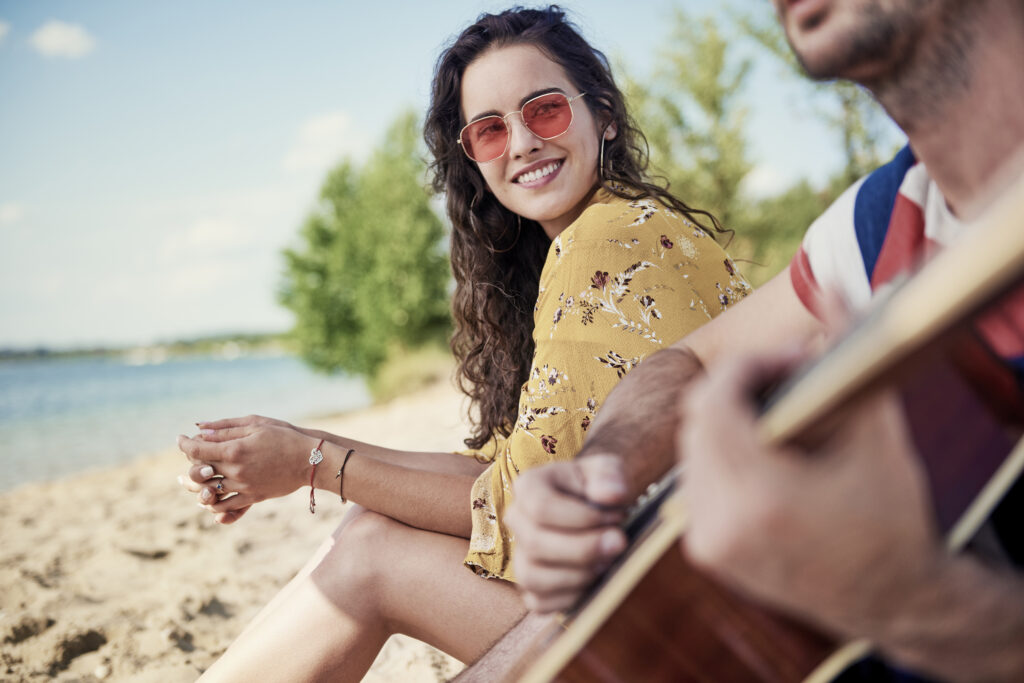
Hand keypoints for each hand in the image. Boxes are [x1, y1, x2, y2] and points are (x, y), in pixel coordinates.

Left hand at [177, 418, 311, 517]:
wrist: (310, 459)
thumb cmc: (284, 436)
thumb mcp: (255, 424)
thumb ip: (226, 428)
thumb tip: (200, 429)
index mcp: (235, 450)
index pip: (197, 449)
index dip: (184, 444)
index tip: (180, 439)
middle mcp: (235, 471)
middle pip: (198, 471)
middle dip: (189, 463)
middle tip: (190, 456)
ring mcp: (243, 487)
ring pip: (208, 492)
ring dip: (196, 486)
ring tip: (194, 479)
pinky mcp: (253, 497)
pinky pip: (225, 507)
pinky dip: (213, 504)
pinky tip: (211, 496)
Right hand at [506, 455, 630, 612]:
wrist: (600, 510)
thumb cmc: (601, 487)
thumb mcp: (609, 470)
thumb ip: (611, 476)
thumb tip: (612, 494)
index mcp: (529, 486)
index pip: (541, 507)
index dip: (581, 518)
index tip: (616, 517)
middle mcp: (517, 520)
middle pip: (536, 543)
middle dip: (583, 549)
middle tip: (619, 544)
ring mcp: (520, 554)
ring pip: (532, 576)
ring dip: (576, 575)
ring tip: (607, 563)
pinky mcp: (531, 585)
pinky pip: (540, 602)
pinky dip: (570, 597)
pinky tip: (595, 582)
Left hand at [678, 349, 942, 636]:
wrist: (889, 598)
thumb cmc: (892, 518)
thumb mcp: (877, 434)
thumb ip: (847, 355)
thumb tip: (829, 284)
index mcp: (761, 497)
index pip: (715, 401)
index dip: (746, 365)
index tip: (787, 359)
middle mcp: (721, 523)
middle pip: (697, 421)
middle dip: (735, 387)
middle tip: (783, 375)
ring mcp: (707, 541)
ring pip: (691, 449)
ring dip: (725, 418)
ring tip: (775, 409)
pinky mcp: (704, 550)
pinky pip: (694, 480)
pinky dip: (720, 453)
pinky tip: (761, 447)